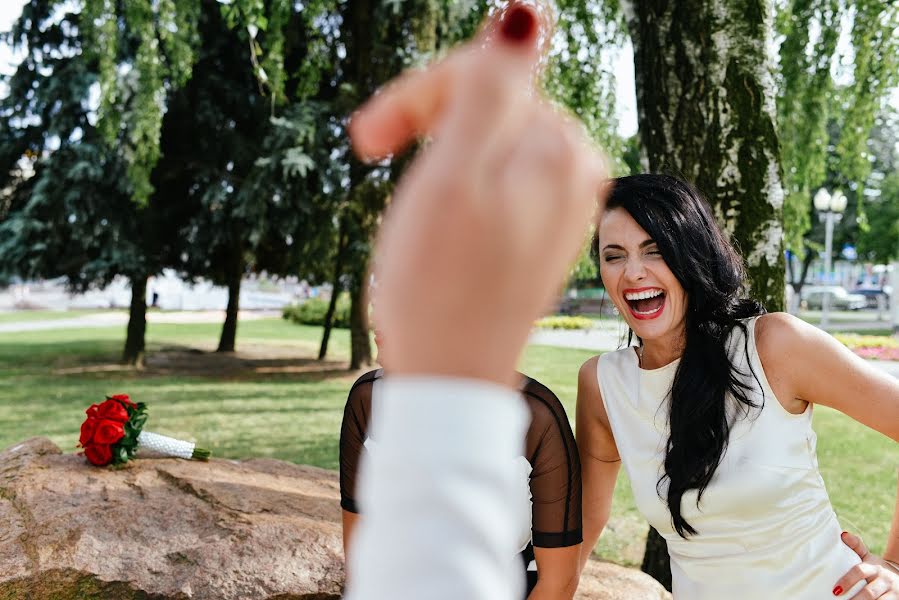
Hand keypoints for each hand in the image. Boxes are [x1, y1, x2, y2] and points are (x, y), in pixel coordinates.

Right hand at [350, 2, 606, 386]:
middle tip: (375, 162)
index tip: (368, 142)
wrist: (452, 375)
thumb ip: (491, 88)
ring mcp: (565, 200)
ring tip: (414, 208)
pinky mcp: (547, 229)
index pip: (484, 73)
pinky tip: (441, 223)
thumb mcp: (452, 175)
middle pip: (490, 103)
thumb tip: (528, 12)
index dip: (416, 96)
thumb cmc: (437, 284)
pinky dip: (460, 187)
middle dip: (428, 124)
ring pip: (489, 139)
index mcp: (560, 147)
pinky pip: (499, 177)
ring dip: (440, 157)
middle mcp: (576, 168)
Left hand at [833, 530, 898, 597]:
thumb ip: (857, 546)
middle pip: (869, 592)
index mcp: (874, 567)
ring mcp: (893, 593)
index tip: (835, 590)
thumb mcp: (869, 557)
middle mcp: (884, 580)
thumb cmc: (877, 569)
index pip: (859, 572)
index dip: (847, 581)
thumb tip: (843, 534)